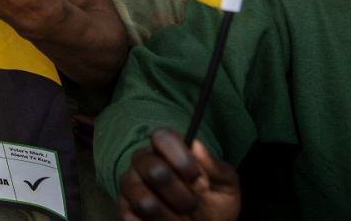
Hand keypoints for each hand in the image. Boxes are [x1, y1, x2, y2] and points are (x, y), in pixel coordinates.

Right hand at [119, 128, 240, 220]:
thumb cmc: (214, 205)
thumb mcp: (226, 186)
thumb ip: (215, 167)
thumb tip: (196, 146)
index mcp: (167, 149)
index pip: (162, 137)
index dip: (181, 158)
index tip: (198, 180)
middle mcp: (143, 162)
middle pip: (154, 171)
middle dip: (181, 195)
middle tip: (193, 205)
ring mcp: (130, 186)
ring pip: (146, 202)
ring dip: (172, 218)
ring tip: (183, 220)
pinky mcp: (124, 210)